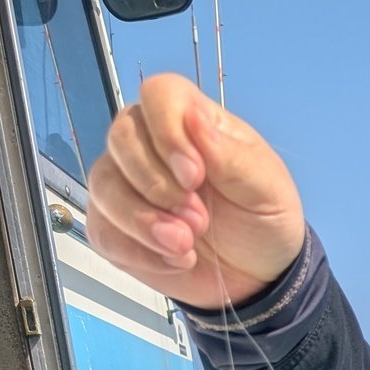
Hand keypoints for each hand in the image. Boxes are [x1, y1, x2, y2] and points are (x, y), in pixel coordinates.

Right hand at [86, 73, 304, 311]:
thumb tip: (193, 117)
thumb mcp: (266, 189)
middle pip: (121, 138)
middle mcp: (149, 144)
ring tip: (186, 245)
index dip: (167, 131)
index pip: (157, 94)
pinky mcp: (116, 227)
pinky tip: (174, 261)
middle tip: (200, 221)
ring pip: (103, 185)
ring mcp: (127, 185)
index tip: (195, 176)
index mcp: (190, 121)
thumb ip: (231, 156)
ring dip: (143, 221)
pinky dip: (137, 251)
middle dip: (157, 186)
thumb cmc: (263, 220)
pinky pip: (103, 231)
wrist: (259, 275)